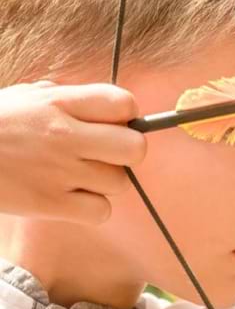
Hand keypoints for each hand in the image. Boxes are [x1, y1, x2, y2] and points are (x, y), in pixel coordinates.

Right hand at [0, 81, 145, 223]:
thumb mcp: (26, 97)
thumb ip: (68, 99)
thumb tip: (107, 109)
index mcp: (60, 103)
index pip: (125, 104)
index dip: (128, 115)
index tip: (115, 122)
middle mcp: (65, 136)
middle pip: (135, 148)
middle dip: (128, 151)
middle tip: (108, 153)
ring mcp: (59, 172)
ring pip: (120, 182)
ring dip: (107, 181)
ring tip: (80, 176)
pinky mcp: (49, 205)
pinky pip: (101, 211)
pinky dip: (94, 208)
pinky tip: (74, 198)